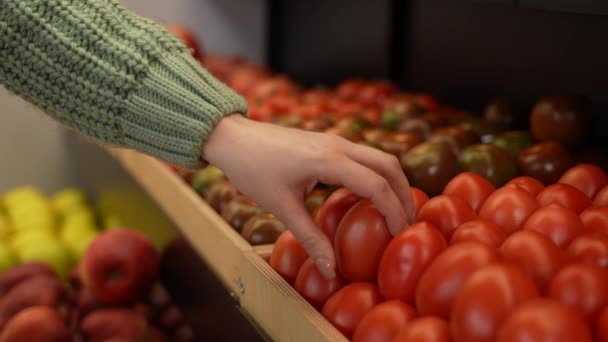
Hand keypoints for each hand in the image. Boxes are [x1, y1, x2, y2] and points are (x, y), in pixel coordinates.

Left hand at [202, 115, 415, 277]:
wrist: (234, 138)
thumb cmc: (253, 169)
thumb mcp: (281, 207)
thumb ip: (310, 239)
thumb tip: (331, 271)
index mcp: (329, 160)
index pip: (377, 185)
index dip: (394, 212)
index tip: (400, 235)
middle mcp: (339, 145)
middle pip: (389, 166)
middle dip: (404, 195)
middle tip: (407, 224)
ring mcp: (335, 140)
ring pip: (380, 157)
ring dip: (393, 183)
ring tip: (395, 212)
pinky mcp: (329, 142)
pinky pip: (365, 156)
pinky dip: (377, 175)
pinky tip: (369, 197)